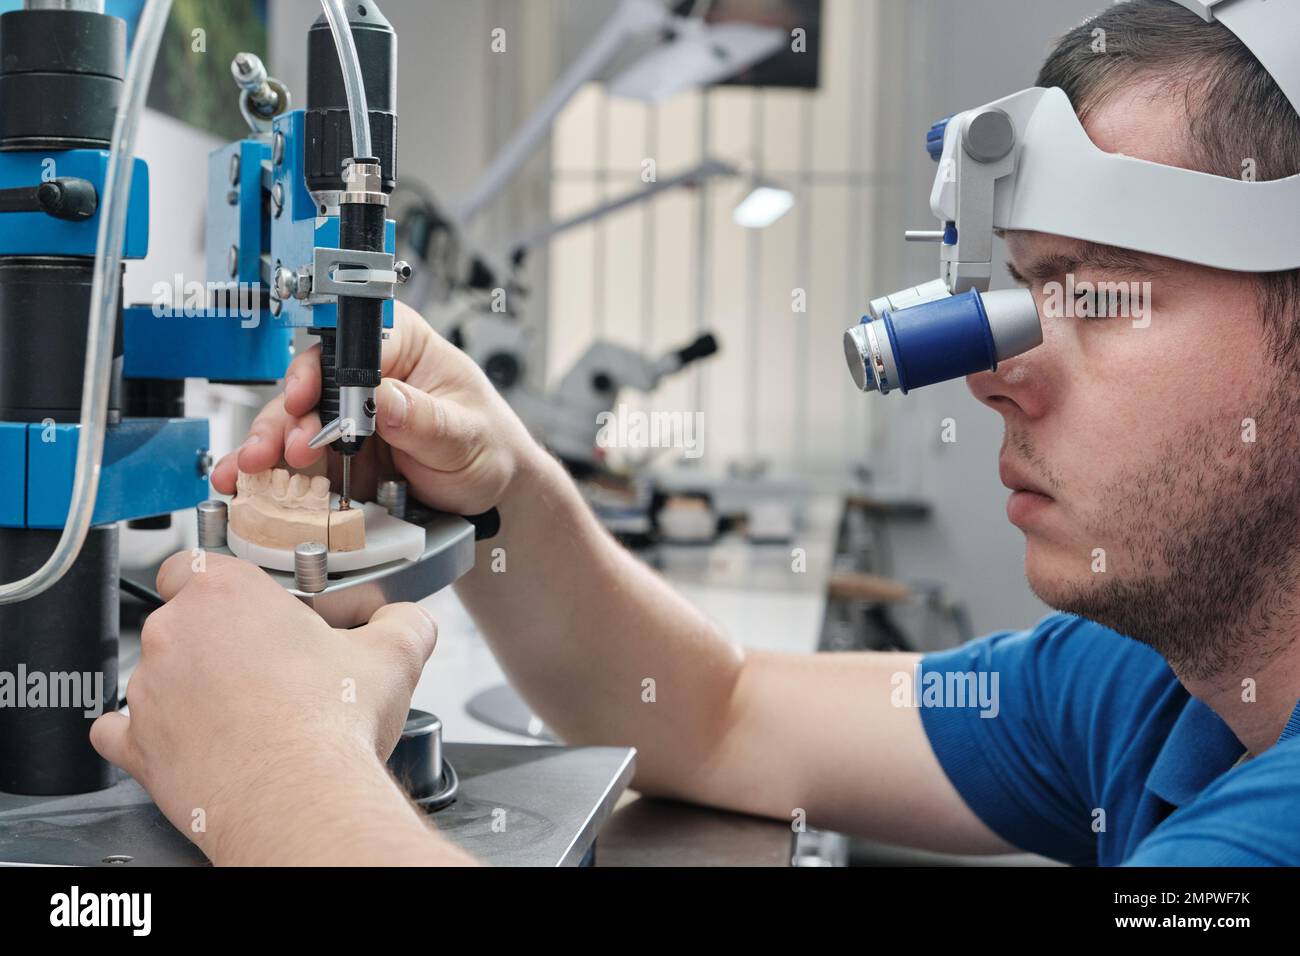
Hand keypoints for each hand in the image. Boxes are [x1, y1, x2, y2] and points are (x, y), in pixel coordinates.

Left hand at [90, 551, 438, 862]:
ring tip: (239, 713)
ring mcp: (147, 688)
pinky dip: (142, 734)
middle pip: (180, 619)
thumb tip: (406, 619)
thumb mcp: (394, 654)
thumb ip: (401, 620)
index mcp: (226, 591)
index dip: (221, 586)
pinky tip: (183, 739)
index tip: (248, 608)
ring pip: (154, 674)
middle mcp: (174, 631)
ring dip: (187, 687)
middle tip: (264, 668)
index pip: (195, 563)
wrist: (298, 799)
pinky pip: (118, 730)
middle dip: (217, 641)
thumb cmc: (330, 725)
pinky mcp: (135, 743)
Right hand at [210, 301, 539, 514]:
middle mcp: (367, 374)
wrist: (490, 493)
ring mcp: (346, 415)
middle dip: (287, 416)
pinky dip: (271, 474)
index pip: (354, 346)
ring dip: (269, 445)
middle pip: (312, 383)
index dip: (326, 373)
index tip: (307, 399)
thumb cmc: (488, 445)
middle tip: (281, 449)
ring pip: (294, 421)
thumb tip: (387, 399)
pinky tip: (249, 485)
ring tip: (251, 471)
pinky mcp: (334, 454)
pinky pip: (296, 459)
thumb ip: (427, 419)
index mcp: (404, 344)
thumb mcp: (467, 433)